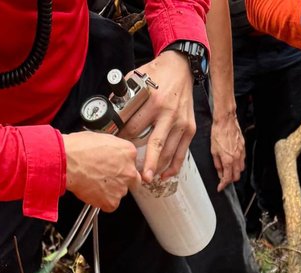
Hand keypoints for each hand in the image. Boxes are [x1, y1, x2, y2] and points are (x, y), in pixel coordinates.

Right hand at [63, 131, 141, 210]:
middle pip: (132, 180)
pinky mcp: (112, 202)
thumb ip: (114, 150)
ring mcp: (121, 188)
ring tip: (94, 183)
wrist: (67, 162)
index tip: (114, 168)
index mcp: (128, 152)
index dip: (122, 166)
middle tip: (107, 178)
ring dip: (110, 191)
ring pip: (120, 193)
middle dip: (121, 180)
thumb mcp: (102, 139)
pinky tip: (92, 191)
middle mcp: (129, 171)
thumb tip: (112, 155)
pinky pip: (110, 205)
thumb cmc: (79, 149)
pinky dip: (102, 201)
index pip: (132, 163)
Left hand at [122, 51, 195, 182]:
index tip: (119, 149)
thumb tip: (111, 115)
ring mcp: (181, 123)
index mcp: (154, 101)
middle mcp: (169, 113)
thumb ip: (123, 97)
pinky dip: (173, 166)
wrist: (181, 67)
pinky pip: (181, 153)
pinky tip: (164, 174)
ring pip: (168, 152)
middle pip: (155, 145)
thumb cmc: (158, 73)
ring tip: (147, 178)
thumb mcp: (136, 78)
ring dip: (157, 167)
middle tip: (138, 178)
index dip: (125, 141)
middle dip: (146, 163)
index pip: (135, 128)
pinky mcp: (189, 128)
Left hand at [210, 109, 245, 189]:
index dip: (223, 185)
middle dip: (230, 180)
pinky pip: (243, 160)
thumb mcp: (213, 151)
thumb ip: (217, 164)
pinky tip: (233, 161)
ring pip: (241, 169)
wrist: (225, 120)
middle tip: (224, 179)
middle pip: (236, 176)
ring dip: (235, 172)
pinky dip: (238, 164)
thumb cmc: (218, 132)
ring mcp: (241, 153)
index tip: (220, 187)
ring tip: (228, 170)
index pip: (227, 178)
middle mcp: (236, 158)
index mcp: (228, 160)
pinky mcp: (243, 147)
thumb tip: (220, 173)